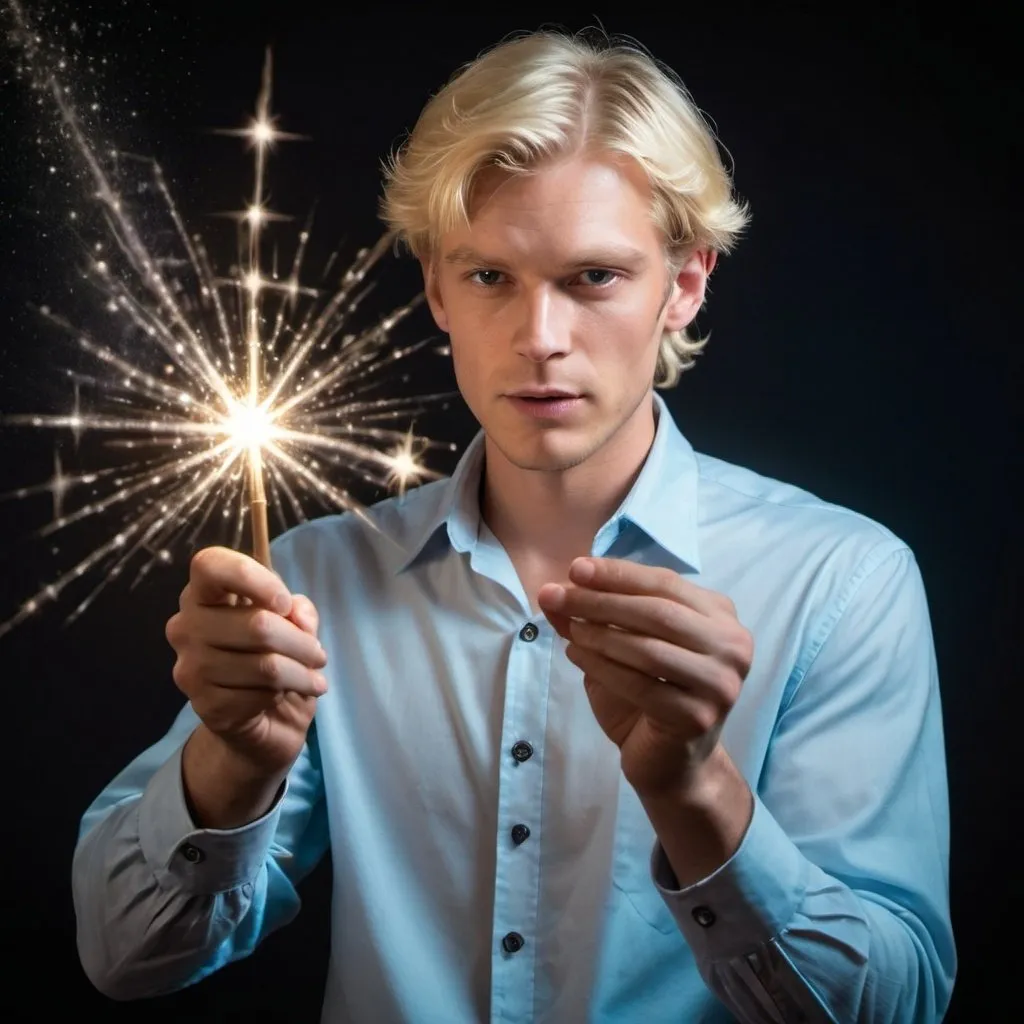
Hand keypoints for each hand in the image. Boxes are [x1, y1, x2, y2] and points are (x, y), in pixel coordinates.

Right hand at [165, 546, 327, 776]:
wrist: (258, 720)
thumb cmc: (271, 657)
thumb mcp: (293, 625)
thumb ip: (298, 611)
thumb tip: (297, 614)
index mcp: (203, 594)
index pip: (210, 566)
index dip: (253, 578)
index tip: (285, 602)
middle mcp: (186, 627)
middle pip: (256, 623)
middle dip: (301, 641)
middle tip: (318, 654)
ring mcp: (191, 668)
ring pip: (265, 665)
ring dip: (301, 672)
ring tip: (315, 678)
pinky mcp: (204, 705)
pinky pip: (259, 695)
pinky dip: (285, 694)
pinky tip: (291, 694)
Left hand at [537, 557, 752, 796]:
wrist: (672, 762)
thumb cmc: (651, 693)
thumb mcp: (624, 644)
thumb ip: (596, 615)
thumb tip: (555, 589)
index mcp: (721, 617)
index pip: (665, 583)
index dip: (618, 574)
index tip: (574, 568)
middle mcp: (732, 646)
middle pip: (657, 612)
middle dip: (601, 600)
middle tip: (556, 595)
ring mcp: (720, 684)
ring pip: (648, 647)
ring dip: (599, 633)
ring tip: (568, 629)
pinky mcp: (698, 717)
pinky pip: (639, 684)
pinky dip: (601, 666)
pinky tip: (576, 655)